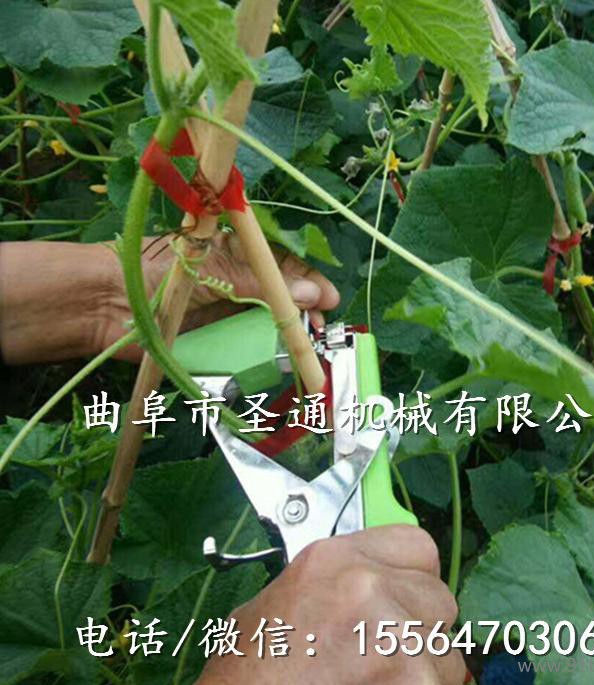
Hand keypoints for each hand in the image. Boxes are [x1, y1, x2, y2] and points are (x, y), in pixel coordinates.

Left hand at [99, 233, 339, 360]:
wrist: (108, 302)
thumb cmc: (160, 270)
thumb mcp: (217, 267)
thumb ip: (261, 284)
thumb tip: (310, 295)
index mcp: (237, 257)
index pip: (283, 267)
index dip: (309, 281)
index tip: (330, 299)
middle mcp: (236, 286)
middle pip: (282, 299)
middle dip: (305, 312)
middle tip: (319, 327)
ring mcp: (226, 316)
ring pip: (268, 326)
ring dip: (290, 336)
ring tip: (308, 347)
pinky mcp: (215, 344)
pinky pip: (247, 350)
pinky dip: (266, 357)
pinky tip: (283, 362)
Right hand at [196, 526, 465, 684]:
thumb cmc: (251, 667)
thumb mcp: (287, 595)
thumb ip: (343, 580)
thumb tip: (382, 583)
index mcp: (336, 558)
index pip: (418, 546)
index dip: (413, 576)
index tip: (404, 597)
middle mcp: (370, 586)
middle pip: (438, 598)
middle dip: (421, 626)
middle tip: (388, 652)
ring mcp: (396, 636)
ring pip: (446, 652)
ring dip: (423, 669)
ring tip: (378, 680)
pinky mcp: (413, 681)